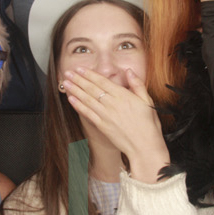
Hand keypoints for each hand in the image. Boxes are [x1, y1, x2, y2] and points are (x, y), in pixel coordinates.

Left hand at [60, 66, 168, 181]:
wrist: (144, 146)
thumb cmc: (148, 124)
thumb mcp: (147, 100)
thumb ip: (137, 84)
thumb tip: (129, 71)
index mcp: (123, 96)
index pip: (103, 81)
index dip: (90, 74)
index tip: (80, 69)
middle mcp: (112, 104)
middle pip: (92, 88)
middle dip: (78, 79)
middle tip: (68, 72)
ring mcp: (106, 115)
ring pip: (87, 99)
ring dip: (75, 90)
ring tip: (66, 83)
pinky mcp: (102, 126)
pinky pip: (88, 113)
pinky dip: (78, 105)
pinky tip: (71, 99)